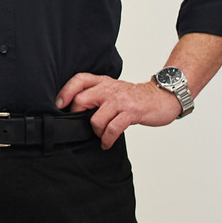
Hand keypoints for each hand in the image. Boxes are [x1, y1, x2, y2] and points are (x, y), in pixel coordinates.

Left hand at [56, 73, 179, 149]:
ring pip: (96, 119)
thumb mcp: (114, 89)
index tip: (59, 105)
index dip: (66, 91)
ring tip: (100, 136)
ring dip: (96, 132)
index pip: (79, 80)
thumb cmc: (135, 97)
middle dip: (78, 116)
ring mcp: (120, 101)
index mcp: (103, 82)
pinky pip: (112, 129)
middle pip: (82, 100)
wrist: (162, 98)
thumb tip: (76, 108)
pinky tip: (107, 143)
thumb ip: (97, 94)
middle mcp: (109, 89)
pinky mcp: (131, 113)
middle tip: (82, 125)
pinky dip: (107, 139)